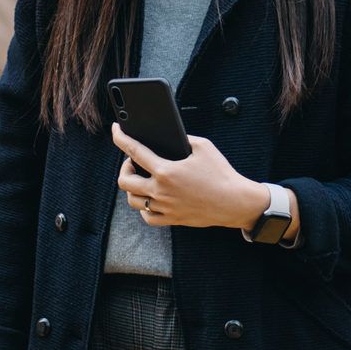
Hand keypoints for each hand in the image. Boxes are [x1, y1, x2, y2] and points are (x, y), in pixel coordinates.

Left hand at [113, 124, 269, 230]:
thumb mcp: (204, 147)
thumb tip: (170, 137)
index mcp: (166, 171)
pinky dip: (144, 208)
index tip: (115, 130)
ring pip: (132, 201)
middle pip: (125, 181)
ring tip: (141, 179)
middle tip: (133, 162)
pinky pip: (147, 217)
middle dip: (125, 168)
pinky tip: (150, 199)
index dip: (120, 138)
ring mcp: (165, 207)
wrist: (235, 202)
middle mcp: (161, 191)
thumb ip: (183, 139)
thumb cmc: (221, 173)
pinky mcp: (172, 219)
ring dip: (132, 188)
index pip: (134, 151)